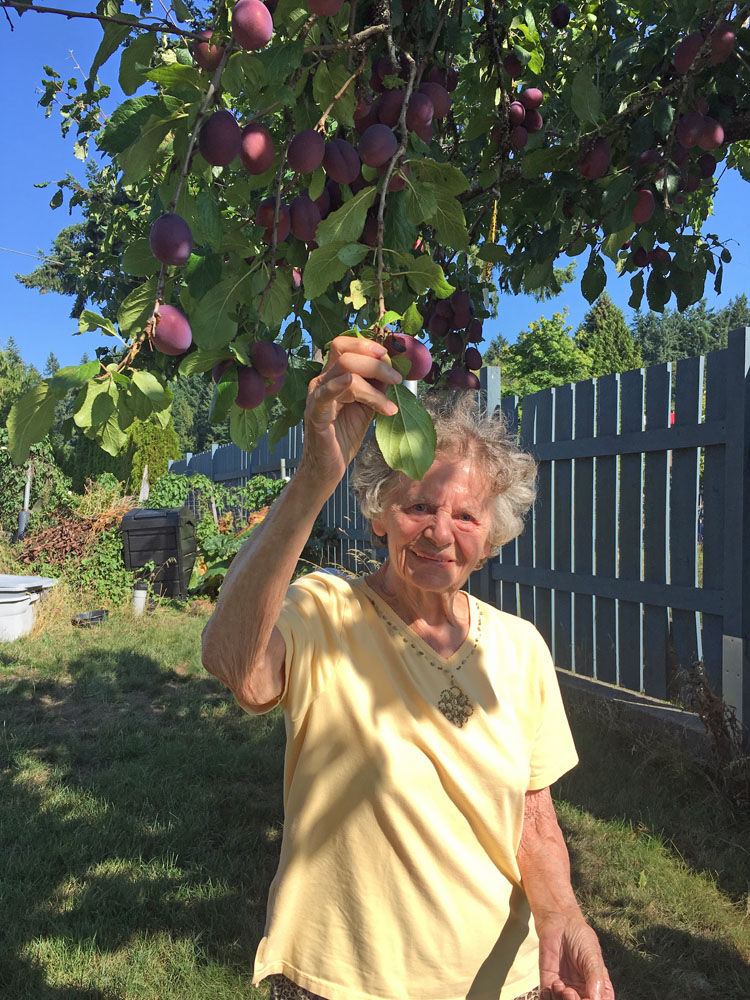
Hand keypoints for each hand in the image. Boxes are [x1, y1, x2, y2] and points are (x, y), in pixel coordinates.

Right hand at [299, 335, 400, 488]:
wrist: (329, 466)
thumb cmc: (344, 436)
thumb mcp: (367, 406)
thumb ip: (377, 387)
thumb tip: (394, 369)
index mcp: (332, 376)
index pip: (345, 345)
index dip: (367, 345)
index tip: (389, 356)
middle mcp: (321, 381)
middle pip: (346, 353)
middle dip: (376, 363)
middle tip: (397, 378)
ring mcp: (316, 396)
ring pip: (345, 370)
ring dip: (374, 384)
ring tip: (390, 404)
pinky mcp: (315, 414)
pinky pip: (325, 394)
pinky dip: (343, 386)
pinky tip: (365, 392)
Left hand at [537, 913, 614, 999]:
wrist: (560, 923)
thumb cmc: (581, 938)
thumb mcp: (592, 956)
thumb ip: (595, 978)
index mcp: (598, 989)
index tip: (586, 999)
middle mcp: (583, 993)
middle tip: (570, 992)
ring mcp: (566, 990)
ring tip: (560, 985)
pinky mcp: (549, 983)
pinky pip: (547, 999)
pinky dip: (548, 998)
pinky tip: (552, 985)